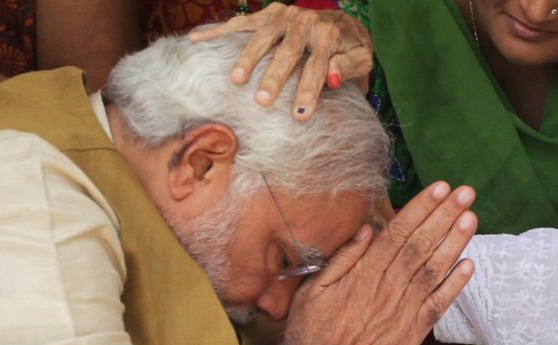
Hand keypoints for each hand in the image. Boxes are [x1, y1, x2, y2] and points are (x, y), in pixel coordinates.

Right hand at [189, 3, 372, 119]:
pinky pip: (242, 23)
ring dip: (248, 58)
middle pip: (287, 53)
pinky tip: (196, 40)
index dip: (308, 91)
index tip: (299, 115)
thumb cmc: (350, 48)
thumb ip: (348, 68)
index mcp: (328, 36)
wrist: (344, 21)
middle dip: (274, 78)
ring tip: (236, 80)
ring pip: (263, 37)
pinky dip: (218, 31)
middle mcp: (305, 22)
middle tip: (262, 102)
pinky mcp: (269, 14)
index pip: (316, 67)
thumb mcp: (361, 58)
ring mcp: (285, 17)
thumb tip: (331, 79)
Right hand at [280, 181, 475, 344]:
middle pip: (421, 245)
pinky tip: (469, 264)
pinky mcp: (412, 336)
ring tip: (471, 217)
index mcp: (363, 274)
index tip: (439, 189)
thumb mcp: (313, 292)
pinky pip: (438, 306)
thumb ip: (341, 259)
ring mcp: (402, 313)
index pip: (398, 232)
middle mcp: (387, 289)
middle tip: (465, 193)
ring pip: (434, 270)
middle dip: (445, 216)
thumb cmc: (310, 337)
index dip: (421, 209)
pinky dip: (454, 285)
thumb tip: (366, 229)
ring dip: (455, 242)